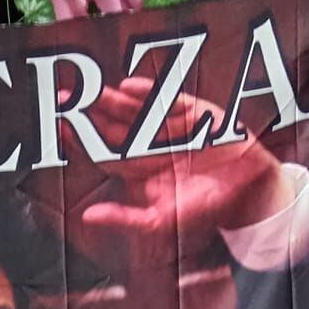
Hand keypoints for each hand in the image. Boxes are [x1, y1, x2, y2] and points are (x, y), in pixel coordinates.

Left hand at [65, 76, 302, 260]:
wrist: (248, 192)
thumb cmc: (204, 209)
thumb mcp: (161, 221)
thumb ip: (124, 219)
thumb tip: (87, 216)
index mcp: (140, 170)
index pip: (104, 152)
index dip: (82, 139)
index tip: (60, 125)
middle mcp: (151, 145)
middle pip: (114, 126)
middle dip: (90, 112)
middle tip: (64, 98)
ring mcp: (170, 126)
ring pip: (135, 110)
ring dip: (112, 100)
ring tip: (91, 90)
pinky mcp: (194, 111)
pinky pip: (167, 98)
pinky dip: (149, 93)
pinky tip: (129, 88)